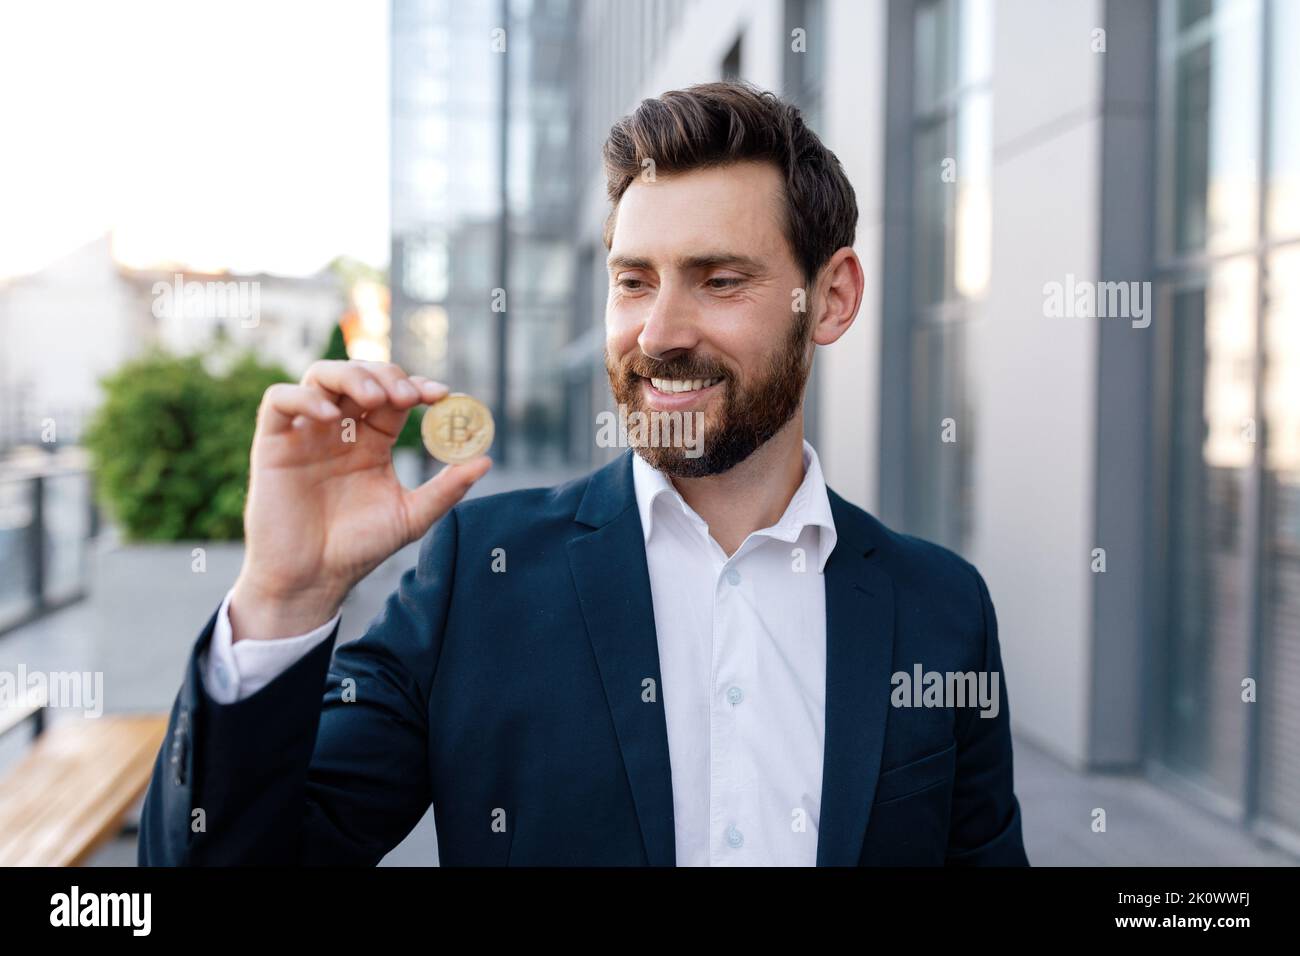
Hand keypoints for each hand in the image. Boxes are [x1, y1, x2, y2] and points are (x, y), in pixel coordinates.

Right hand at [228, 360, 490, 640]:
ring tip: (375, 398)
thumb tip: (487, 459)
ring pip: (322, 376)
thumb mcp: (411, 516)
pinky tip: (331, 416)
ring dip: (352, 375)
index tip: (442, 395)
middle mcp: (341, 429)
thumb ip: (447, 488)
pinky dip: (304, 397)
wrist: (312, 580)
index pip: (396, 396)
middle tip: (409, 396)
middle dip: (389, 376)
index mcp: (373, 441)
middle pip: (363, 376)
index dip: (418, 387)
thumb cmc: (358, 549)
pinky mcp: (273, 442)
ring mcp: (306, 432)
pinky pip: (279, 399)